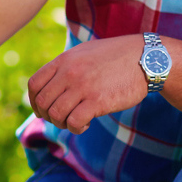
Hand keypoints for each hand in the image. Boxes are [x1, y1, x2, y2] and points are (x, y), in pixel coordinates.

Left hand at [27, 35, 147, 132]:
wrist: (147, 59)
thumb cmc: (117, 57)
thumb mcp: (86, 53)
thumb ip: (66, 66)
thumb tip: (50, 84)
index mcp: (64, 60)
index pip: (34, 84)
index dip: (34, 102)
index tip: (43, 110)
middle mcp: (70, 72)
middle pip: (43, 102)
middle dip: (48, 116)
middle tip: (62, 118)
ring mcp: (83, 86)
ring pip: (56, 114)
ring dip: (62, 123)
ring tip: (75, 121)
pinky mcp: (98, 101)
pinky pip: (74, 122)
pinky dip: (76, 128)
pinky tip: (86, 124)